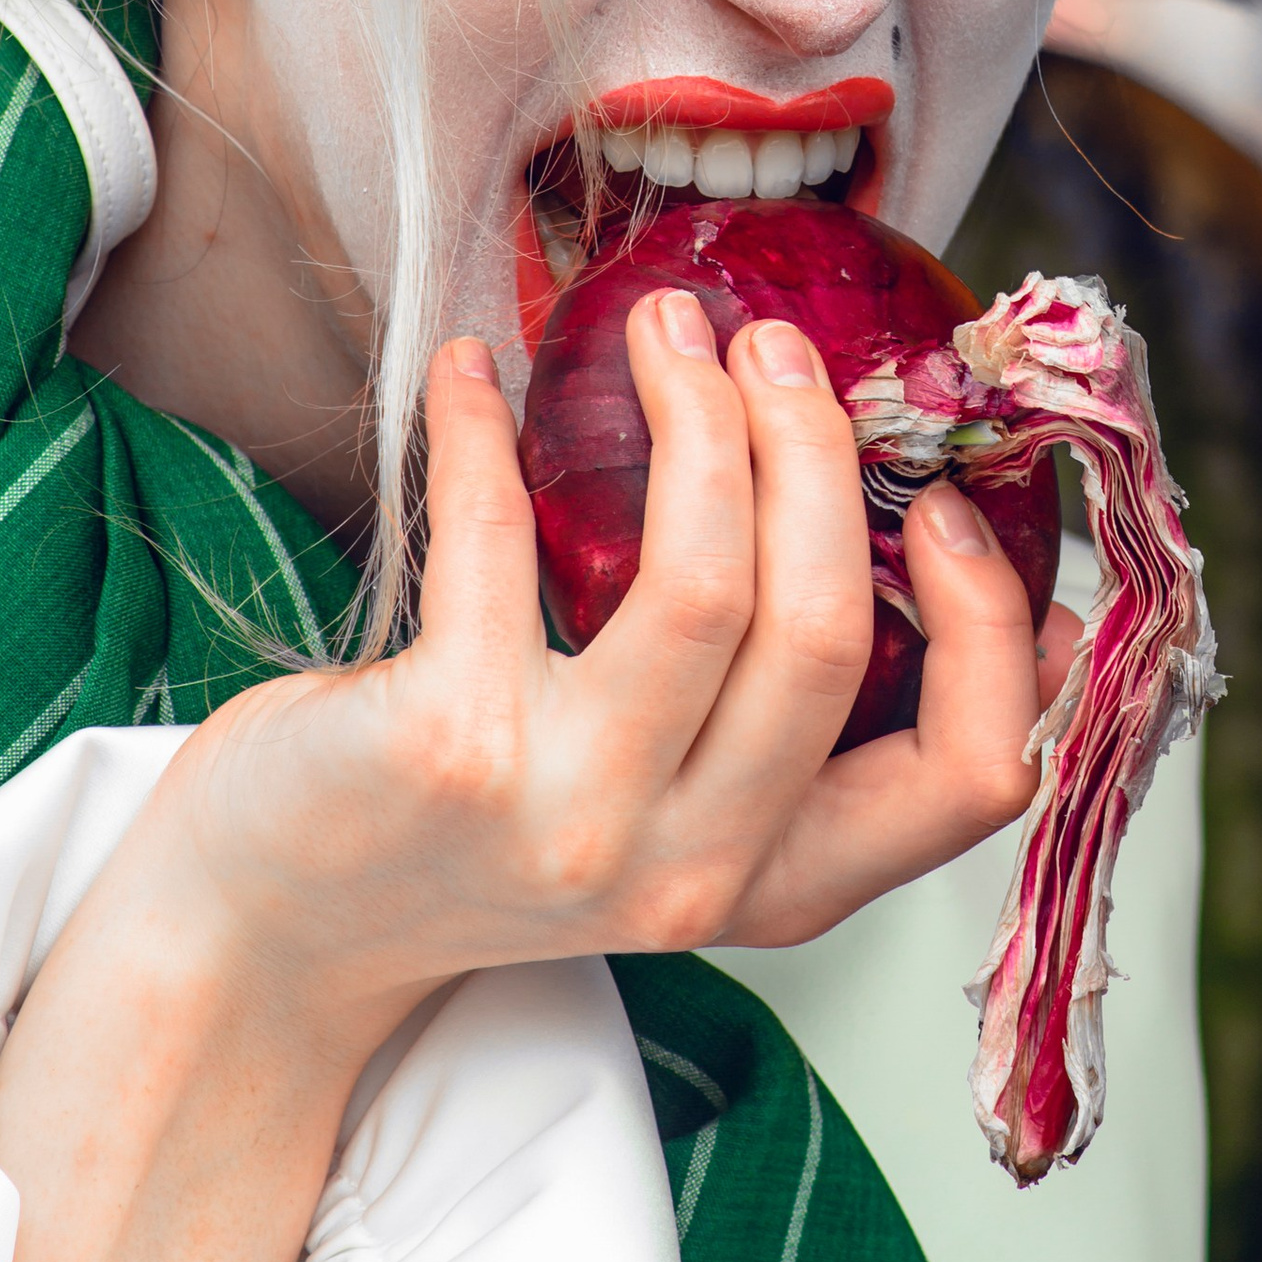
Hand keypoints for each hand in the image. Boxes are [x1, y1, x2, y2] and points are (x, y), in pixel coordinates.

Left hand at [101, 297, 1079, 1060]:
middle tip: (774, 345)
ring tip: (666, 329)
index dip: (994, 630)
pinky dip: (484, 432)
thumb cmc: (480, 827)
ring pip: (705, 582)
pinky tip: (470, 374)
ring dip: (699, 415)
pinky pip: (499, 539)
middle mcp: (685, 866)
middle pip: (827, 630)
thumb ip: (774, 710)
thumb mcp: (667, 810)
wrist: (268, 932)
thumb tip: (929, 525)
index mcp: (769, 880)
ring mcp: (567, 817)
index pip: (968, 779)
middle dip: (816, 450)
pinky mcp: (447, 748)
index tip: (946, 507)